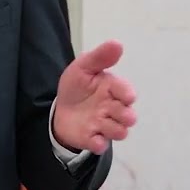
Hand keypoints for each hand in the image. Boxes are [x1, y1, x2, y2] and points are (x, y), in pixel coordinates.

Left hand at [51, 40, 136, 154]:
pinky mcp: (93, 138)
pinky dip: (99, 143)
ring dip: (113, 129)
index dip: (127, 94)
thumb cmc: (77, 86)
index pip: (127, 93)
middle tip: (110, 110)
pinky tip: (92, 137)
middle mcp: (112, 109)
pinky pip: (101, 145)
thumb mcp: (83, 67)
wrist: (61, 108)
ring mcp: (103, 125)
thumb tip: (117, 43)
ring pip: (120, 132)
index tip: (125, 95)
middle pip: (129, 117)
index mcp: (113, 90)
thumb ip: (100, 57)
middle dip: (124, 115)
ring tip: (99, 122)